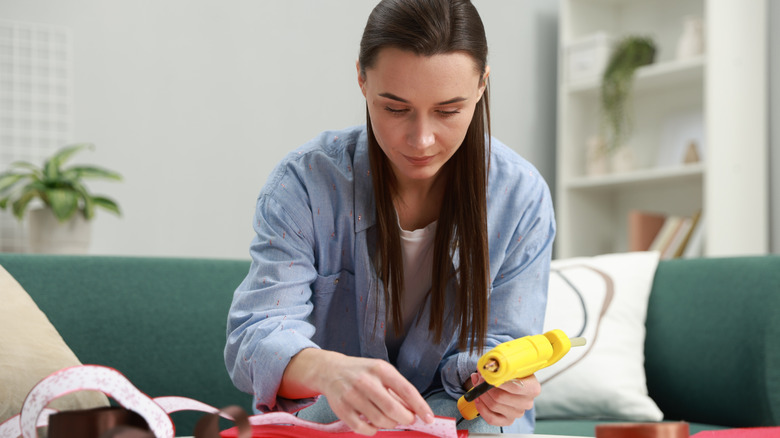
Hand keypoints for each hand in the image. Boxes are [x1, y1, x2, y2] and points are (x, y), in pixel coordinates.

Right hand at [281, 349, 433, 435]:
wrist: (330, 370)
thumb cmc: (362, 372)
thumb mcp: (381, 372)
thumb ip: (397, 389)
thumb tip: (415, 410)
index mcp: (380, 369)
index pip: (406, 390)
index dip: (420, 406)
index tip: (429, 418)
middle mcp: (366, 380)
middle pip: (393, 409)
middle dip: (405, 419)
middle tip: (407, 419)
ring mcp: (352, 394)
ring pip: (379, 420)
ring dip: (389, 424)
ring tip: (389, 419)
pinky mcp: (341, 408)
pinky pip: (362, 428)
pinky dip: (372, 431)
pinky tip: (373, 425)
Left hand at [469, 372, 540, 426]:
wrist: (516, 383)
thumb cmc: (513, 374)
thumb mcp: (512, 365)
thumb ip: (500, 365)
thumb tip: (485, 366)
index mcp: (533, 388)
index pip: (515, 387)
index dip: (497, 380)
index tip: (486, 373)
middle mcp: (527, 403)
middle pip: (500, 397)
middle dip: (484, 386)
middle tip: (479, 377)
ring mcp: (518, 413)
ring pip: (494, 405)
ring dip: (481, 394)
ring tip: (478, 384)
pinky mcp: (508, 420)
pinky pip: (491, 418)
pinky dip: (481, 408)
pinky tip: (478, 398)